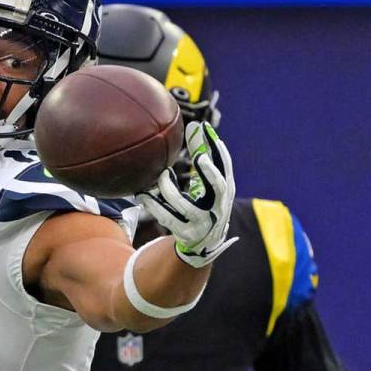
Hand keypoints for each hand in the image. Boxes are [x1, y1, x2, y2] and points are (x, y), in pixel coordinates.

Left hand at [138, 121, 236, 267]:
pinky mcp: (185, 234)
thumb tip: (195, 125)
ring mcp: (202, 223)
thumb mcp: (207, 185)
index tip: (208, 131)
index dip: (219, 152)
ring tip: (162, 175)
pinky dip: (153, 204)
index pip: (227, 169)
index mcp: (225, 193)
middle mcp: (218, 208)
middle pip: (219, 189)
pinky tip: (143, 194)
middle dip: (210, 173)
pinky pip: (166, 217)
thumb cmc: (204, 205)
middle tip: (199, 158)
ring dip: (169, 188)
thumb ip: (203, 157)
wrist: (204, 245)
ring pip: (184, 205)